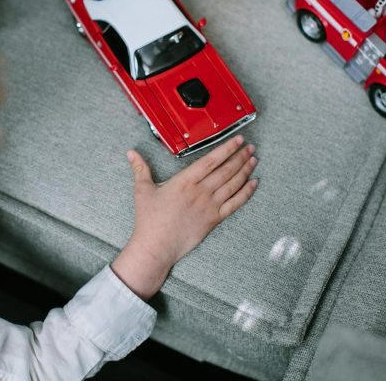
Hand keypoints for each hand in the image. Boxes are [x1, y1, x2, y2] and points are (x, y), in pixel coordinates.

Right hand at [111, 136, 257, 299]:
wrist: (157, 246)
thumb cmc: (149, 220)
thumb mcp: (142, 189)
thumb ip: (140, 168)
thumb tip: (131, 153)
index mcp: (185, 181)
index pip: (211, 160)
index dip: (227, 148)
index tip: (238, 140)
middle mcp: (200, 191)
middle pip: (226, 170)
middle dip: (240, 156)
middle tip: (250, 147)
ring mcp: (209, 206)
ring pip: (233, 184)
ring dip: (245, 170)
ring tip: (253, 160)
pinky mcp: (214, 219)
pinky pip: (235, 204)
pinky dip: (246, 193)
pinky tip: (253, 184)